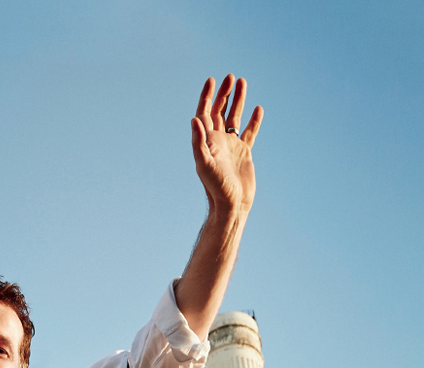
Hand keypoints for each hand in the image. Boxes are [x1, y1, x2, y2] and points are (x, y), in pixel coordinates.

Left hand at [191, 75, 262, 215]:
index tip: (212, 80)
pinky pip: (249, 132)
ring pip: (234, 118)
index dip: (207, 96)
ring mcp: (231, 146)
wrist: (232, 204)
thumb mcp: (205, 164)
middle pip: (219, 111)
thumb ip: (199, 142)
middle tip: (231, 77)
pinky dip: (253, 120)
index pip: (205, 113)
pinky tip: (258, 108)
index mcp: (207, 142)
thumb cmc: (216, 187)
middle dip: (224, 94)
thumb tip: (194, 119)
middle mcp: (217, 141)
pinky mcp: (244, 152)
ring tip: (243, 82)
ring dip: (238, 101)